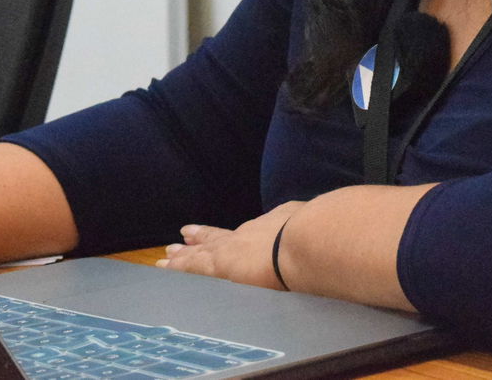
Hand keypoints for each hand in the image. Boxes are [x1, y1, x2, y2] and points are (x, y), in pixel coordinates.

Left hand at [157, 200, 305, 289]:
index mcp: (272, 226)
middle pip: (219, 238)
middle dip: (202, 240)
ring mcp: (232, 249)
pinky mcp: (220, 266)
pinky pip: (192, 268)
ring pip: (201, 253)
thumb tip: (326, 225)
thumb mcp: (314, 224)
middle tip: (183, 238)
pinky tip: (165, 268)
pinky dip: (178, 268)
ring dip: (184, 255)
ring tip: (169, 254)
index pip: (248, 232)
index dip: (236, 233)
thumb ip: (312, 228)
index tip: (226, 232)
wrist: (306, 241)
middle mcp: (249, 235)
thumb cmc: (318, 233)